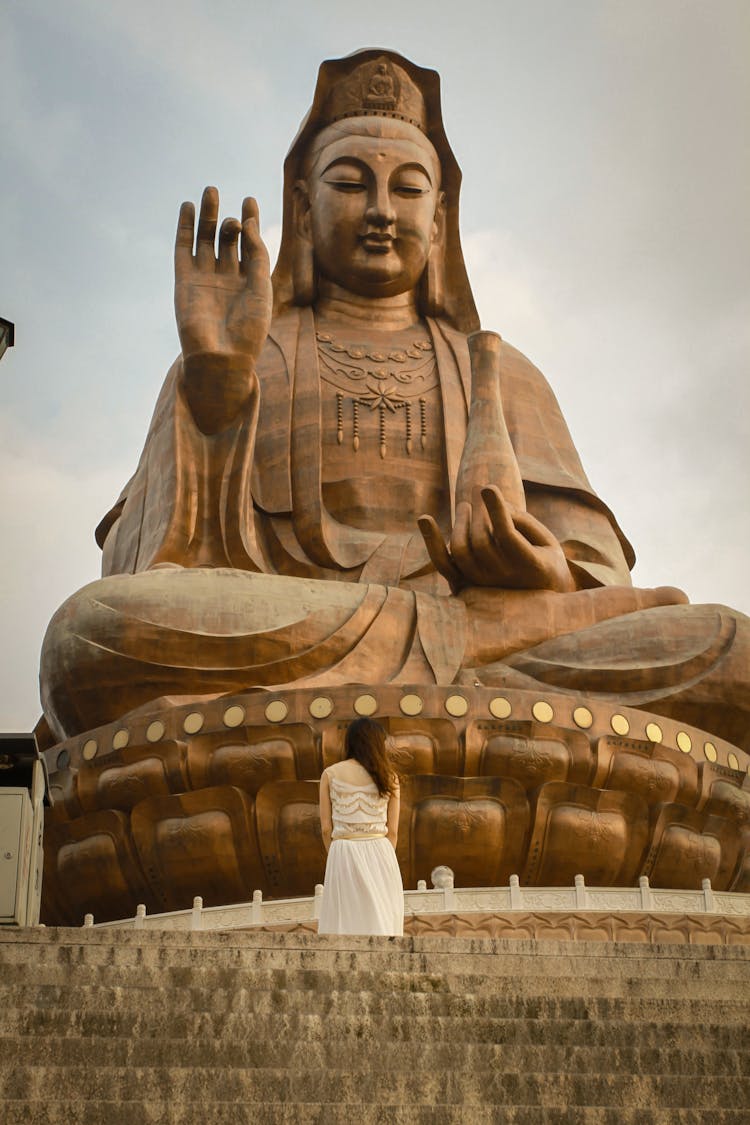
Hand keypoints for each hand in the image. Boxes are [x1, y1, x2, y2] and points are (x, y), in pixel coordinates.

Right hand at [174, 187, 271, 430]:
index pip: (249, 244)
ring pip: (205, 240)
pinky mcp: (185, 281)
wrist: (222, 356)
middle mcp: (226, 278)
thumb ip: (256, 253)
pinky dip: (184, 228)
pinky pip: (183, 250)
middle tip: (230, 199)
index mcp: (249, 282)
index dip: (250, 222)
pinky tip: (187, 207)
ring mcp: (204, 278)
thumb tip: (247, 221)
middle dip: (227, 218)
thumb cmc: (248, 329)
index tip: (250, 200)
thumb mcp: (261, 287)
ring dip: (207, 216)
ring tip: (210, 191)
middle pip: (226, 240)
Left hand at [418, 485, 574, 593]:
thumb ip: (524, 521)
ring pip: (461, 549)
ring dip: (460, 521)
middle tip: (480, 492)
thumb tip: (495, 506)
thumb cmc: (545, 560)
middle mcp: (504, 580)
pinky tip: (424, 518)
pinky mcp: (466, 583)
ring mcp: (482, 584)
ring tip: (467, 506)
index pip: (508, 536)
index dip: (497, 510)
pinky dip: (432, 542)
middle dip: (479, 511)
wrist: (537, 600)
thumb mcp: (546, 540)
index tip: (488, 487)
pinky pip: (443, 564)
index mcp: (531, 567)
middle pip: (481, 540)